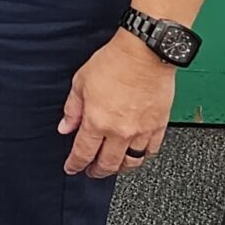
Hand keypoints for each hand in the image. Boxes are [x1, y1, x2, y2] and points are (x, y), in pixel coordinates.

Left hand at [60, 29, 174, 176]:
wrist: (145, 53)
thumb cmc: (115, 62)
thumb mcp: (81, 83)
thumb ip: (73, 109)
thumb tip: (65, 127)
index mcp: (97, 122)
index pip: (83, 153)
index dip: (75, 164)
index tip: (72, 168)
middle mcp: (120, 131)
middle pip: (108, 164)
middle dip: (96, 171)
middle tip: (91, 171)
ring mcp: (141, 130)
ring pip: (131, 162)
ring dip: (120, 168)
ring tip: (113, 166)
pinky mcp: (159, 125)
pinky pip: (152, 150)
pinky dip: (143, 156)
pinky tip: (137, 154)